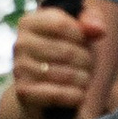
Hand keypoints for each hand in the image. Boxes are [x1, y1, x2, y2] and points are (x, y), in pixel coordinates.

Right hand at [10, 2, 104, 118]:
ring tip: (82, 79)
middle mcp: (20, 44)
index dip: (81, 36)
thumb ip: (90, 22)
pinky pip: (59, 95)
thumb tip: (98, 29)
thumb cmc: (65, 54)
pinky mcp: (24, 92)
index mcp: (29, 23)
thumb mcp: (78, 33)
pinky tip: (78, 94)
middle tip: (87, 65)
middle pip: (68, 52)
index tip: (83, 42)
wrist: (42, 90)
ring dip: (84, 79)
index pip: (62, 25)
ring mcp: (20, 68)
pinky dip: (76, 96)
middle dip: (87, 61)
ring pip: (67, 75)